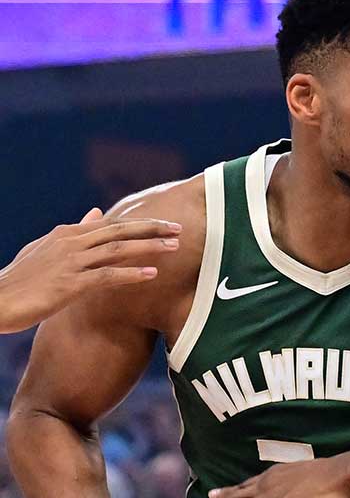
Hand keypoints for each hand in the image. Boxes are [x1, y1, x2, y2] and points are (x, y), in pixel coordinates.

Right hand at [0, 208, 181, 332]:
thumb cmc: (22, 279)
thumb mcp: (47, 248)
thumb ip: (76, 231)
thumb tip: (97, 213)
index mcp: (67, 234)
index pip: (112, 224)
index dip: (141, 222)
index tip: (166, 223)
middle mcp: (71, 243)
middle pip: (119, 231)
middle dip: (152, 228)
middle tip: (179, 228)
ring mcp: (71, 263)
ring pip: (118, 250)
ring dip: (149, 247)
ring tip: (175, 247)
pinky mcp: (69, 285)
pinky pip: (107, 277)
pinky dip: (131, 274)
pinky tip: (152, 274)